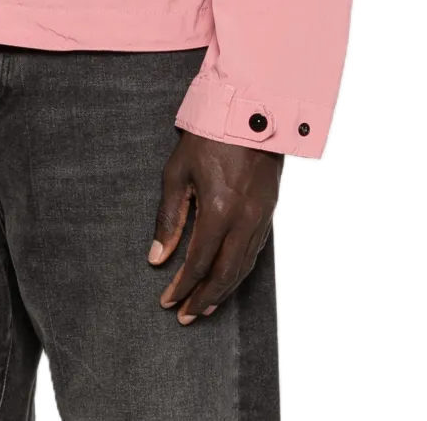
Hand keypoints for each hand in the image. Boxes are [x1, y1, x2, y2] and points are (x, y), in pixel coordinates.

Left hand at [149, 131, 281, 321]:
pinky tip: (228, 278)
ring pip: (243, 266)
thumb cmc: (208, 138)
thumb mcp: (177, 172)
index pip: (199, 262)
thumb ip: (169, 217)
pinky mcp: (269, 211)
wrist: (250, 112)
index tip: (167, 300)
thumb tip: (157, 257)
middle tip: (185, 315)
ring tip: (204, 306)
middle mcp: (244, 219)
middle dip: (203, 298)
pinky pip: (255, 251)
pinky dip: (239, 271)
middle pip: (225, 273)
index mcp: (219, 209)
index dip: (182, 285)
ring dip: (224, 290)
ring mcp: (261, 217)